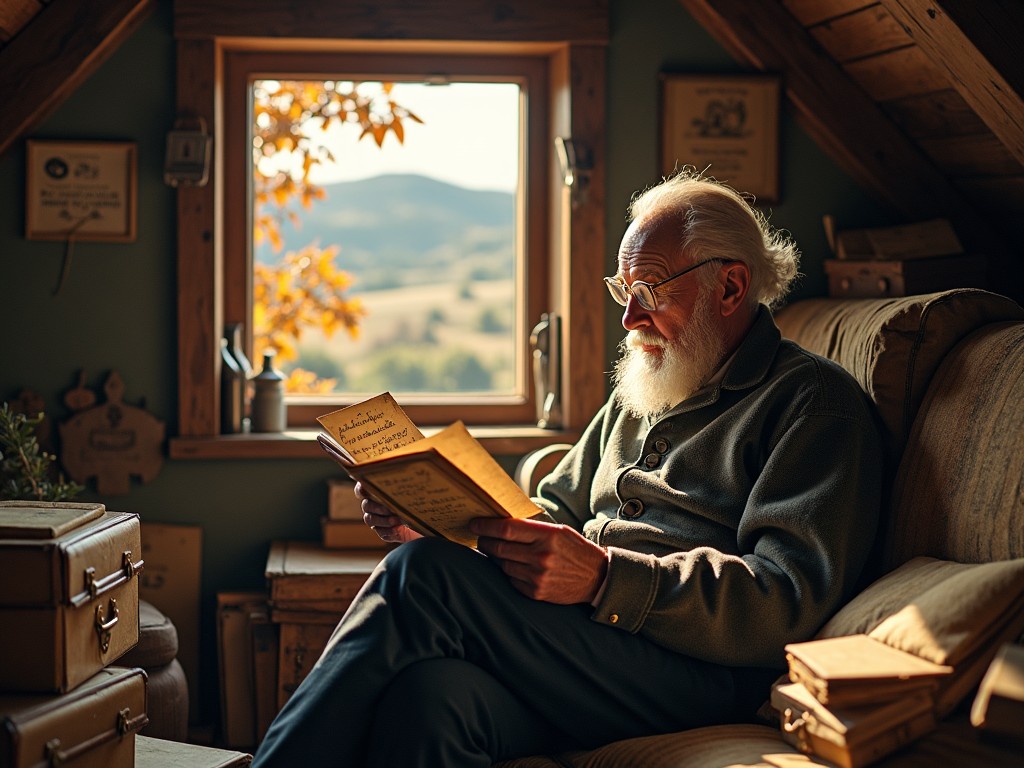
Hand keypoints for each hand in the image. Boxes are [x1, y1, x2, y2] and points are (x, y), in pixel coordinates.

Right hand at [354, 481, 422, 544]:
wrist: (428, 520)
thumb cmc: (421, 501)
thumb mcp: (416, 490)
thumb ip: (407, 482)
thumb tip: (405, 469)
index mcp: (377, 492)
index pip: (361, 489)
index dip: (361, 489)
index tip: (366, 487)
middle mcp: (373, 506)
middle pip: (366, 505)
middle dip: (377, 506)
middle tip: (390, 508)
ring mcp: (377, 520)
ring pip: (370, 519)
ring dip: (383, 520)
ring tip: (397, 519)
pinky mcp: (384, 532)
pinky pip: (381, 532)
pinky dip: (389, 531)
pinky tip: (398, 529)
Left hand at [470, 517, 608, 604]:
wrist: (596, 578)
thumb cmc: (574, 550)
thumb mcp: (558, 531)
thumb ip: (532, 527)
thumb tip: (501, 520)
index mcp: (548, 536)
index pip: (507, 529)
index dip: (486, 525)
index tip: (474, 523)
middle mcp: (541, 556)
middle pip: (499, 547)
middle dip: (484, 541)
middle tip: (478, 537)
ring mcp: (538, 576)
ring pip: (502, 564)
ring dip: (495, 556)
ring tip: (495, 550)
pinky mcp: (535, 592)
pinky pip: (511, 579)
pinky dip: (508, 571)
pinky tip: (512, 565)